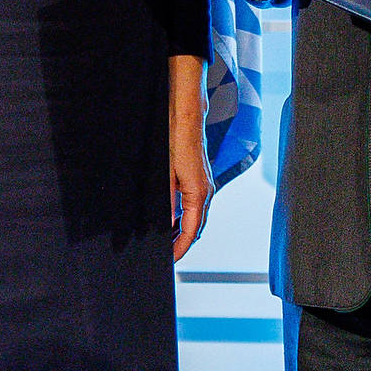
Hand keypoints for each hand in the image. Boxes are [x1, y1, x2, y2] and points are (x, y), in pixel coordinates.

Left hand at [166, 56, 211, 260]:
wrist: (184, 109)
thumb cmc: (175, 135)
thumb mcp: (165, 170)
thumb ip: (167, 199)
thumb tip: (167, 223)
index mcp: (199, 192)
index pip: (193, 231)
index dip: (181, 248)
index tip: (169, 260)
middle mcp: (206, 190)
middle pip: (196, 227)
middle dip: (182, 243)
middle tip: (165, 255)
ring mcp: (204, 183)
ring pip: (196, 216)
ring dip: (183, 230)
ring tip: (166, 241)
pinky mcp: (198, 175)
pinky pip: (194, 204)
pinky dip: (184, 216)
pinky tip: (171, 218)